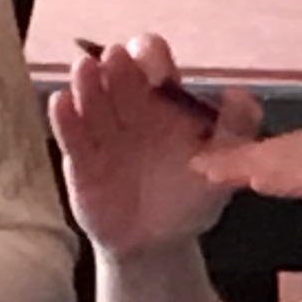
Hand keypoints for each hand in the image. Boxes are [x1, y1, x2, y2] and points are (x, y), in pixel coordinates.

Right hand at [48, 34, 254, 259]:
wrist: (159, 244)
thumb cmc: (191, 196)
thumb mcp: (223, 165)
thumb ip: (237, 128)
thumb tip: (240, 94)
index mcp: (164, 100)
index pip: (153, 63)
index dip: (152, 58)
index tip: (157, 70)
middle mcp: (129, 107)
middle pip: (119, 75)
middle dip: (118, 66)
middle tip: (117, 58)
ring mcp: (103, 132)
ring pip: (91, 99)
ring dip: (87, 83)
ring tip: (85, 70)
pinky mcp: (81, 160)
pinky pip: (72, 136)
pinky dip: (64, 119)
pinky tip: (61, 102)